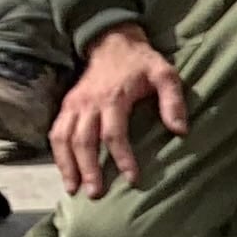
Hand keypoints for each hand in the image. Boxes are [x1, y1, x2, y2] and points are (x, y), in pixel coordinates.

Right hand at [53, 26, 188, 196]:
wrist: (113, 42)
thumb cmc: (143, 62)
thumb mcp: (165, 74)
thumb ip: (173, 101)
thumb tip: (180, 131)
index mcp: (114, 97)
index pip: (114, 133)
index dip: (123, 157)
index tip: (132, 178)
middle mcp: (89, 102)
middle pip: (84, 140)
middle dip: (89, 169)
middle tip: (97, 194)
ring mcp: (74, 104)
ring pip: (63, 138)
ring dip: (67, 165)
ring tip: (74, 190)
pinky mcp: (67, 106)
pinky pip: (56, 132)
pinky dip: (57, 154)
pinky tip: (65, 172)